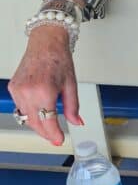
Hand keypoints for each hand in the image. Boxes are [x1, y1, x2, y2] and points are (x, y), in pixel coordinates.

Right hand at [8, 25, 81, 145]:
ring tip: (50, 126)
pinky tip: (40, 112)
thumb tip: (77, 122)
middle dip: (46, 132)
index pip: (47, 121)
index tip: (59, 140)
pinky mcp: (12, 88)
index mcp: (44, 91)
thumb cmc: (59, 60)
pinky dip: (30, 112)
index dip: (54, 134)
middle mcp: (27, 92)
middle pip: (35, 122)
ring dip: (38, 124)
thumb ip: (73, 106)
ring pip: (26, 117)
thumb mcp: (71, 84)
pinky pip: (21, 107)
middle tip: (56, 137)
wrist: (45, 44)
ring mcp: (17, 90)